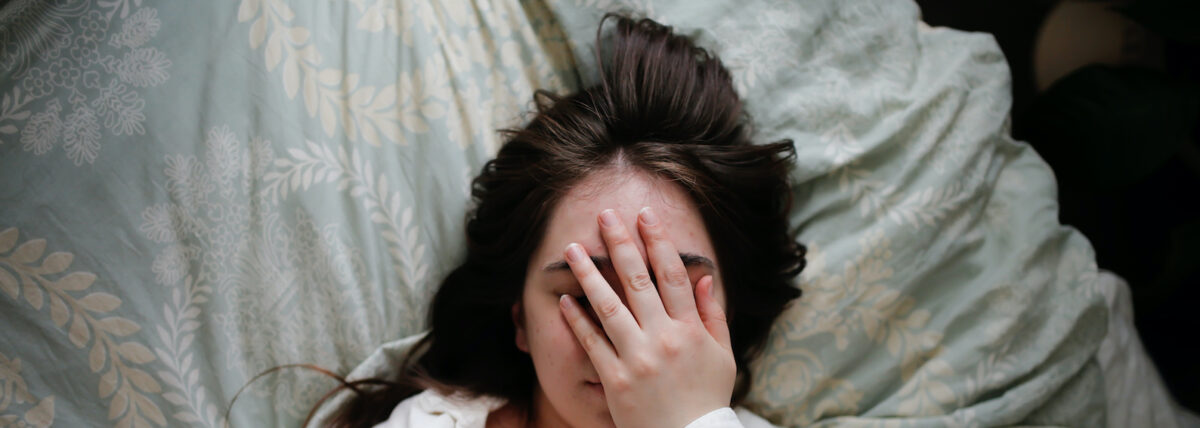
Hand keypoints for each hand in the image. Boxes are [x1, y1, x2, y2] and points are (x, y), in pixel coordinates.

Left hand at [558, 207, 734, 427]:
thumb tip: (703, 278)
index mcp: (691, 330)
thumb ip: (712, 316)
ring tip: (571, 249)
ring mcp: (637, 359)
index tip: (644, 215)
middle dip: (620, 244)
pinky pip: (592, 344)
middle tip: (603, 216)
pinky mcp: (616, 380)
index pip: (672, 275)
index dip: (658, 242)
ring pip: (609, 307)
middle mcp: (663, 339)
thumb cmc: (707, 399)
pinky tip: (565, 299)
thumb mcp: (722, 356)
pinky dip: (578, 320)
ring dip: (588, 274)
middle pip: (637, 281)